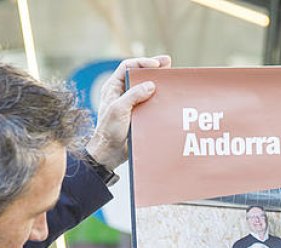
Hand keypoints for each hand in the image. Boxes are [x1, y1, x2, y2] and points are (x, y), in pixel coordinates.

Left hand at [86, 55, 171, 169]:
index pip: (127, 67)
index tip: (156, 64)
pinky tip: (169, 96)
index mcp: (113, 87)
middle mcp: (122, 92)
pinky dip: (160, 97)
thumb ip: (133, 95)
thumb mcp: (119, 110)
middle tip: (169, 62)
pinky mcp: (139, 114)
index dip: (142, 63)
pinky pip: (151, 102)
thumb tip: (151, 85)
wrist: (110, 153)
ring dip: (158, 81)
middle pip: (139, 74)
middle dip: (154, 67)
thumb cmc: (109, 131)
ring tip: (171, 76)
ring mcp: (131, 103)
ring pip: (146, 87)